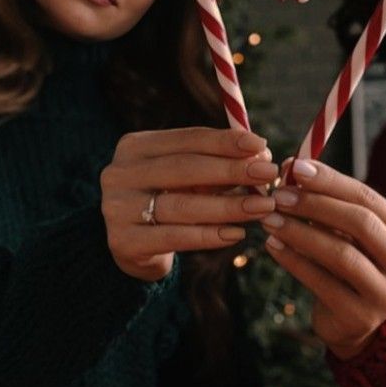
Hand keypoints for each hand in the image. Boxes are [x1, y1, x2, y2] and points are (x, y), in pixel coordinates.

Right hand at [100, 127, 277, 280]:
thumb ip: (215, 163)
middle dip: (231, 170)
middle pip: (184, 168)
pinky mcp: (123, 242)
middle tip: (268, 173)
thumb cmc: (168, 200)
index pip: (187, 139)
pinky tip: (237, 234)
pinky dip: (209, 236)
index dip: (226, 141)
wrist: (131, 247)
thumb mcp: (185, 176)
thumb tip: (260, 153)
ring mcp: (117, 208)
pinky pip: (174, 237)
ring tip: (263, 207)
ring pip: (181, 205)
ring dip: (228, 206)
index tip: (261, 145)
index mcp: (136, 146)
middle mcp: (120, 173)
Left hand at [261, 159, 385, 359]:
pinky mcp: (360, 318)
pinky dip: (293, 260)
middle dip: (315, 205)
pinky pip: (321, 282)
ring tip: (270, 219)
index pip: (369, 199)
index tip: (297, 168)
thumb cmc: (349, 263)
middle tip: (279, 195)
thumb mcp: (348, 231)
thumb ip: (329, 200)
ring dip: (300, 232)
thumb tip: (295, 165)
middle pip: (361, 223)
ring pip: (341, 254)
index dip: (332, 181)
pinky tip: (272, 245)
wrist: (351, 321)